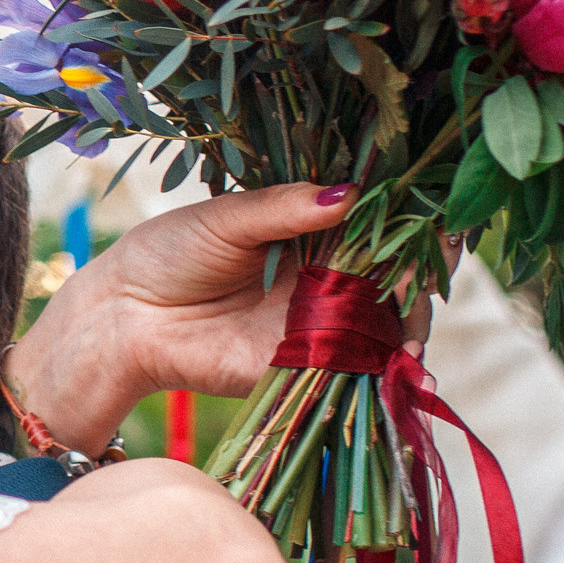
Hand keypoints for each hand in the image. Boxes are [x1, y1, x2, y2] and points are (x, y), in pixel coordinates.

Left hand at [7, 183, 438, 454]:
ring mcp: (320, 326)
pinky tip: (410, 360)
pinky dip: (387, 368)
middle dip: (424, 266)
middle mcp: (326, 281)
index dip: (410, 220)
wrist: (125, 316)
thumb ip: (286, 208)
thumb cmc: (169, 254)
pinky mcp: (305, 367)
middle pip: (393, 274)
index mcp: (312, 234)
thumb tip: (352, 193)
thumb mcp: (228, 218)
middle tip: (439, 253)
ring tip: (421, 299)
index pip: (376, 225)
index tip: (438, 212)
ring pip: (386, 322)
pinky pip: (356, 369)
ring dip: (415, 317)